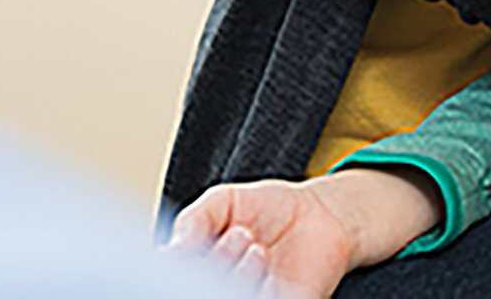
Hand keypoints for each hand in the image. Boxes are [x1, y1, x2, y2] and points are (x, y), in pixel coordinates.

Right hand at [169, 167, 441, 298]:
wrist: (318, 215)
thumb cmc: (266, 209)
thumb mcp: (224, 201)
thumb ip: (195, 220)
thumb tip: (172, 249)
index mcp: (196, 267)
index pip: (173, 276)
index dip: (176, 269)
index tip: (188, 248)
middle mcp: (218, 288)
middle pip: (200, 288)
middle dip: (217, 264)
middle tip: (242, 233)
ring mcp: (249, 298)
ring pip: (231, 298)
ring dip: (241, 278)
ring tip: (258, 248)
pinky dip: (263, 293)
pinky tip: (270, 272)